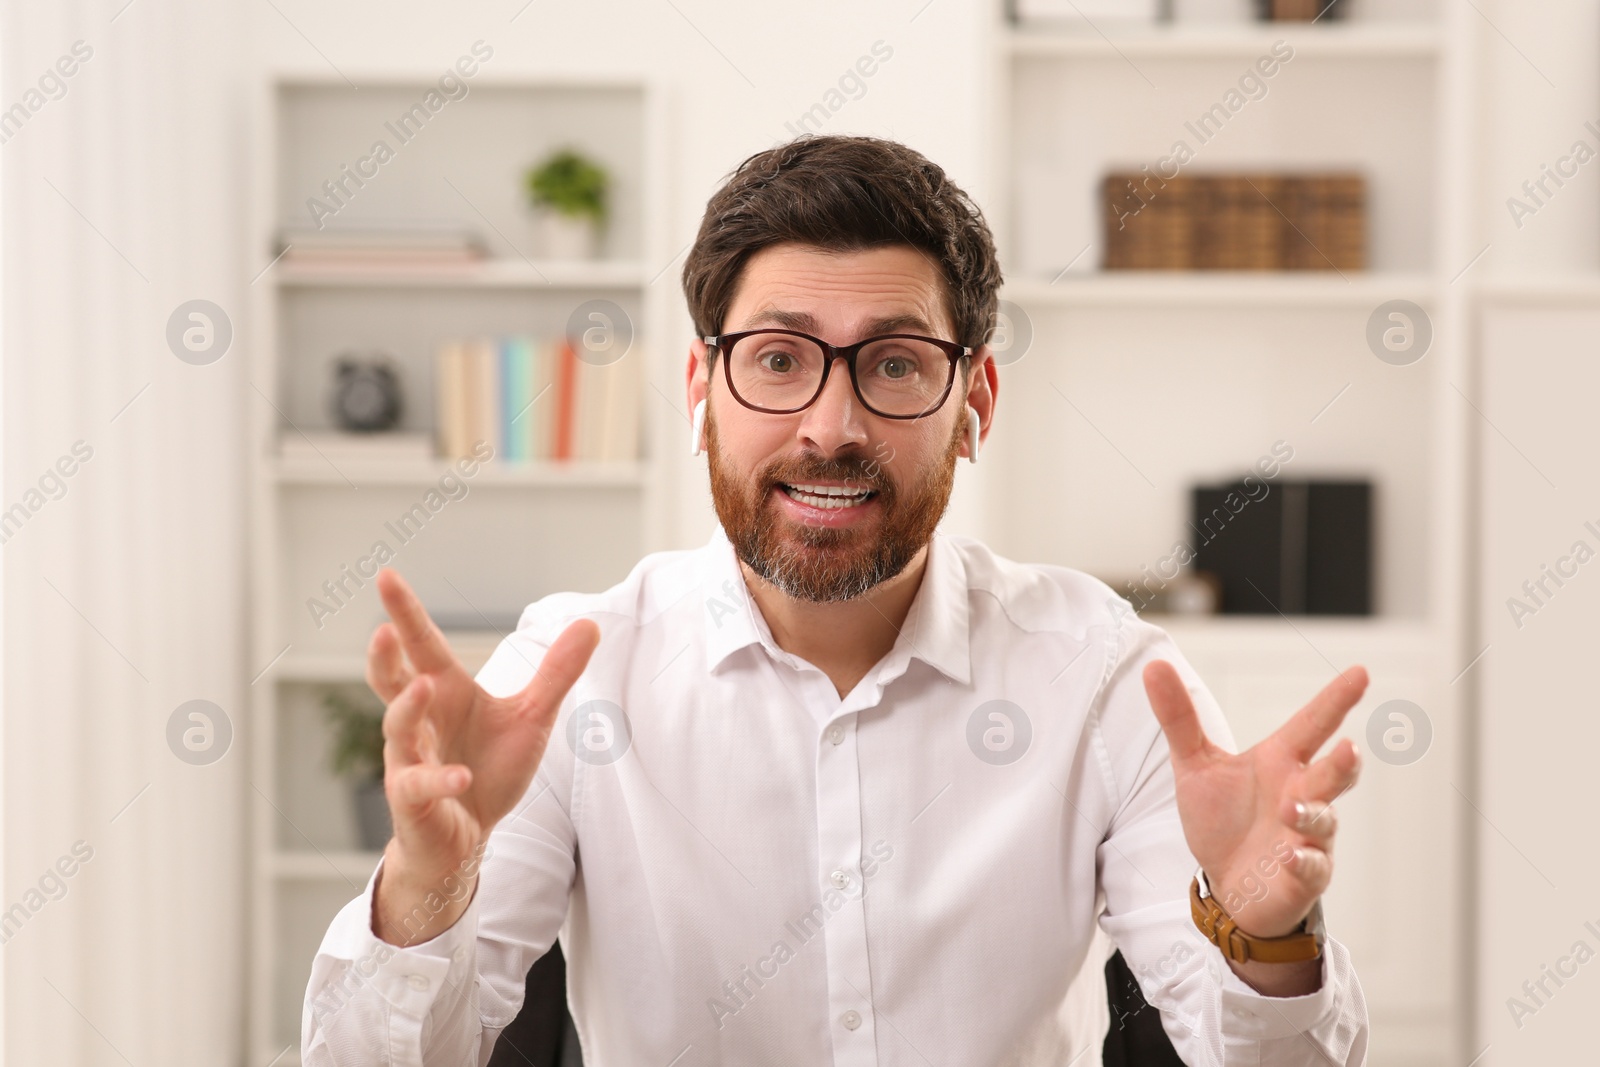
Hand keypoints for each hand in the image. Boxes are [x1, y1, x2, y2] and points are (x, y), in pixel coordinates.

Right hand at [366, 568, 598, 943]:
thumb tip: (589, 624)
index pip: (422, 644)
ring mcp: (410, 759)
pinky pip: (420, 785)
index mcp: (445, 692)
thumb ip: (556, 673)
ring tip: (424, 686)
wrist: (467, 837)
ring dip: (408, 708)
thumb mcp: (531, 717)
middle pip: (393, 680)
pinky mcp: (413, 799)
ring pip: (398, 728)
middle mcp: (419, 720)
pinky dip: (440, 779)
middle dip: (384, 655)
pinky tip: (461, 776)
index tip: (386, 575)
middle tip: (382, 628)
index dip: (406, 611)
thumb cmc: (488, 769)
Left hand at [1143, 661, 1365, 939]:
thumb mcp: (1193, 764)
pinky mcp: (1304, 874)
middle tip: (1349, 747)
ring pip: (1324, 819)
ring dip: (1312, 813)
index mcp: (1280, 761)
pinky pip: (1312, 866)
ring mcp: (1308, 835)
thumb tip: (1154, 665)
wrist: (1225, 881)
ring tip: (1289, 807)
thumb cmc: (1221, 818)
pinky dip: (1302, 860)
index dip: (1336, 699)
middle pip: (1333, 772)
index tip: (1360, 672)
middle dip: (1344, 762)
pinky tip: (1288, 855)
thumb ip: (1178, 717)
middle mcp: (1303, 793)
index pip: (1313, 724)